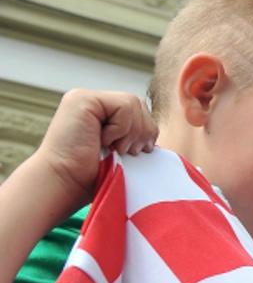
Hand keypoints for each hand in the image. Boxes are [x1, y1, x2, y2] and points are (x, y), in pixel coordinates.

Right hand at [33, 90, 156, 206]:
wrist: (66, 184)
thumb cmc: (94, 177)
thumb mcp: (122, 152)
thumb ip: (134, 135)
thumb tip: (155, 134)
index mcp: (102, 113)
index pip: (140, 110)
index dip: (147, 132)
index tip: (135, 152)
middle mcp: (93, 102)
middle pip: (139, 104)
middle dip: (142, 132)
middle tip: (125, 152)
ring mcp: (85, 98)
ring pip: (133, 103)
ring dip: (130, 133)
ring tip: (114, 148)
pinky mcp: (82, 99)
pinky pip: (124, 106)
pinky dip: (121, 129)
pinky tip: (103, 141)